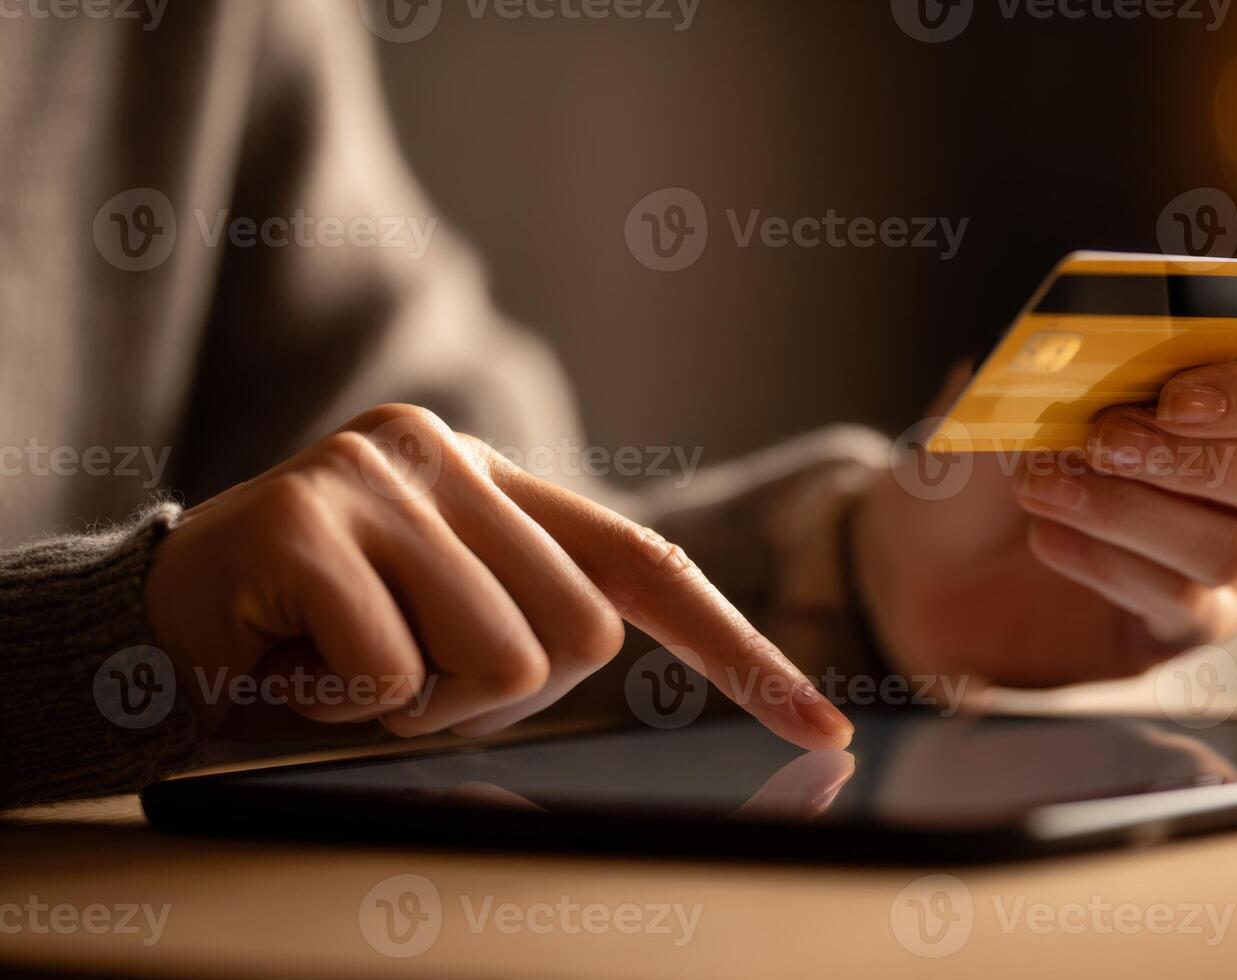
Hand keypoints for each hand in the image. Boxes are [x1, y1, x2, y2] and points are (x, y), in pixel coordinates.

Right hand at [145, 404, 852, 747]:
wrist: (169, 608)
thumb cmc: (327, 629)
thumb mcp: (446, 612)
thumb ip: (533, 612)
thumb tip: (621, 659)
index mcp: (501, 481)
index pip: (646, 567)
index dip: (739, 651)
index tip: (824, 726)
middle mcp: (449, 459)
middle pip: (578, 639)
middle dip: (497, 698)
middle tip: (405, 678)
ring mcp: (378, 479)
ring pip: (497, 661)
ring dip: (421, 705)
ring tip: (349, 665)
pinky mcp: (309, 520)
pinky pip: (390, 674)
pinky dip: (345, 703)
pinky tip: (294, 663)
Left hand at [853, 355, 1236, 687]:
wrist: (927, 558)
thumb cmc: (988, 460)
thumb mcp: (1009, 397)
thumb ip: (1063, 363)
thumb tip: (1084, 345)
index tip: (1177, 392)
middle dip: (1207, 460)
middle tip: (1105, 439)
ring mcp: (1226, 561)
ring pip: (1236, 551)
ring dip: (1135, 511)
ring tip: (1043, 484)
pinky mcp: (1181, 627)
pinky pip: (1184, 605)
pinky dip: (1109, 564)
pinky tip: (1046, 539)